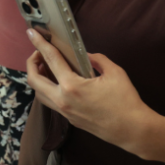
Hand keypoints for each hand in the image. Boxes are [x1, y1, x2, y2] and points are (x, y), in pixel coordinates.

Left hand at [25, 29, 155, 151]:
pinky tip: (58, 82)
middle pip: (33, 79)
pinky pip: (50, 102)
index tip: (31, 33)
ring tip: (46, 67)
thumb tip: (86, 56)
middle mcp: (62, 100)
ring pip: (39, 93)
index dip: (39, 44)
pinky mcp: (69, 119)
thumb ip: (98, 59)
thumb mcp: (115, 72)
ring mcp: (64, 112)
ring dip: (37, 78)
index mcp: (72, 86)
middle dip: (32, 62)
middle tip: (39, 53)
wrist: (133, 130)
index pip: (50, 59)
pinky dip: (48, 89)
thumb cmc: (126, 102)